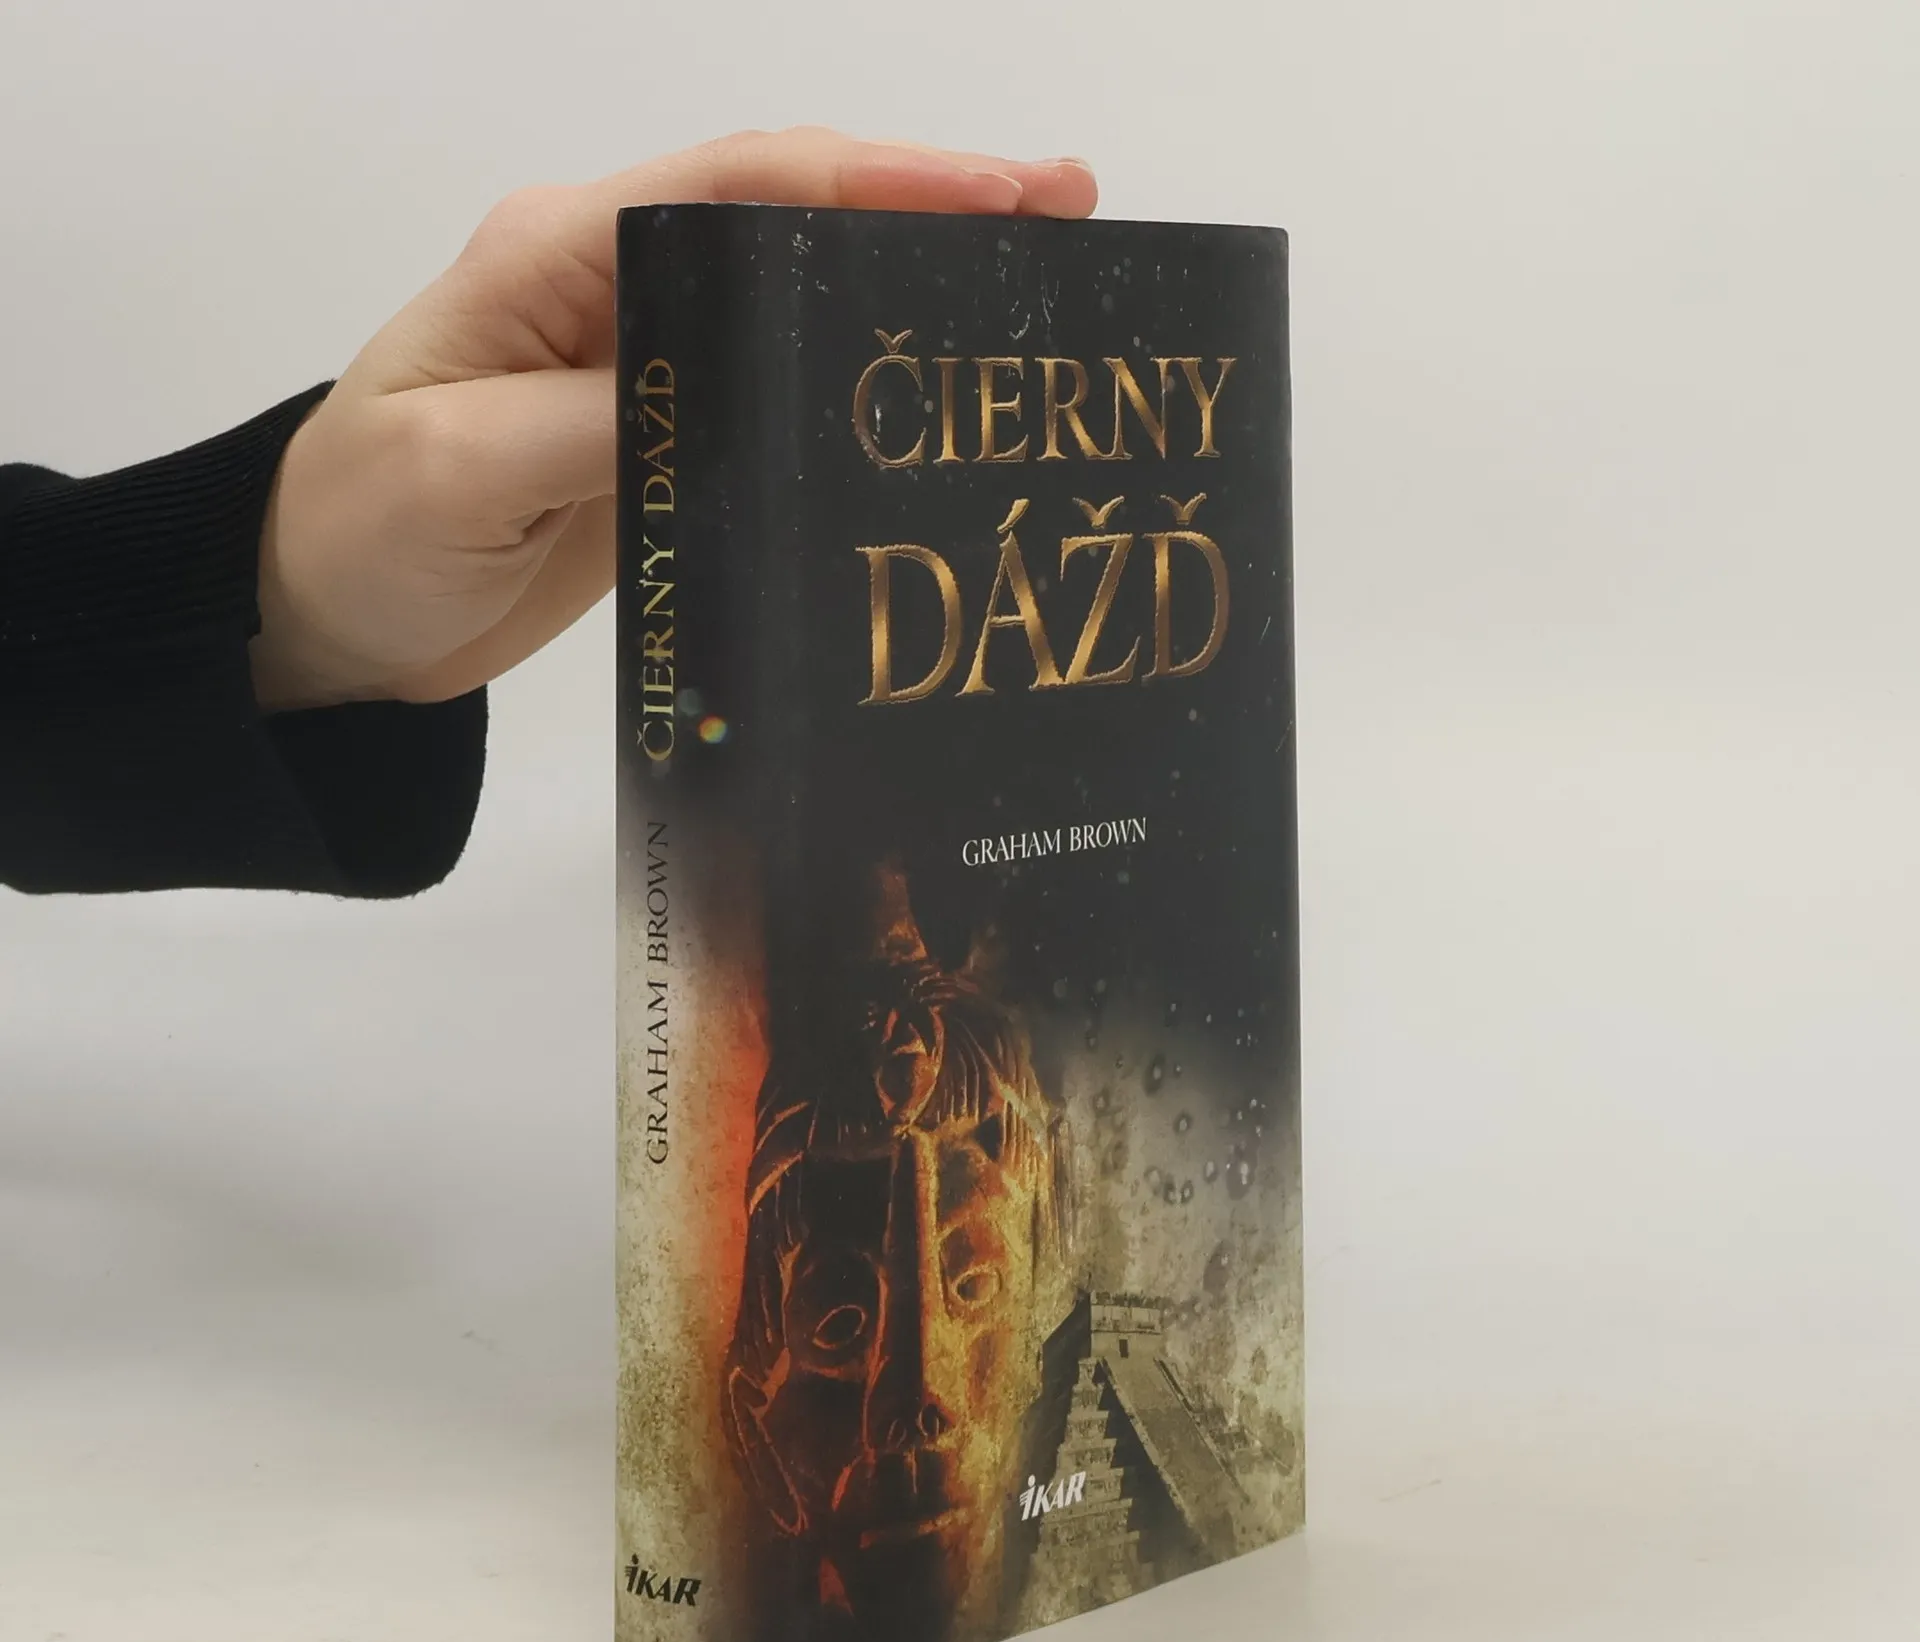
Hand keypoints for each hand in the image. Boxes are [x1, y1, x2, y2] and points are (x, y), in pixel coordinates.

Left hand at [252, 129, 1097, 709]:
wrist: (326, 617)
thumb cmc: (364, 529)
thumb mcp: (461, 470)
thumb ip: (591, 421)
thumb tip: (733, 392)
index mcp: (561, 255)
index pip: (741, 187)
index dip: (880, 182)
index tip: (1004, 202)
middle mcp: (614, 285)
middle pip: (794, 218)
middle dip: (933, 211)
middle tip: (1072, 228)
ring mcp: (646, 361)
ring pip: (800, 299)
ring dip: (911, 289)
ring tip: (1037, 302)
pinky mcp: (664, 436)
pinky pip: (780, 393)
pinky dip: (862, 383)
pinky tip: (933, 405)